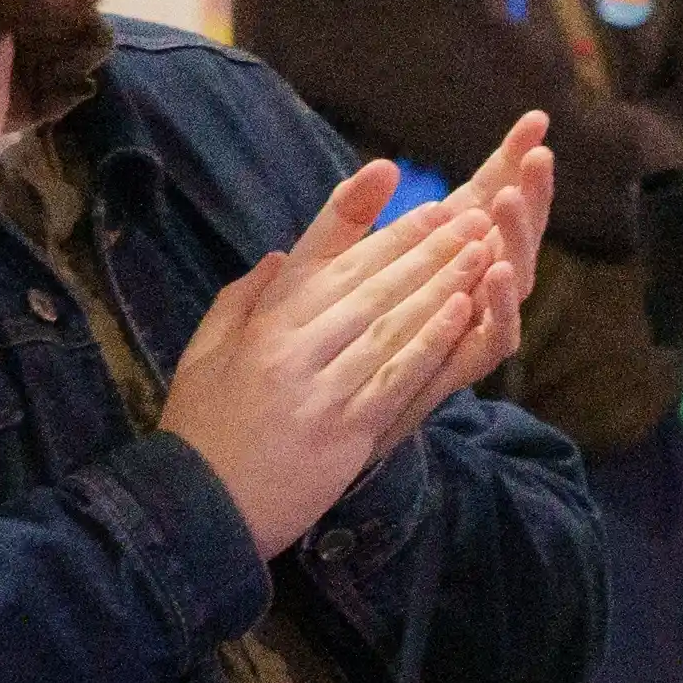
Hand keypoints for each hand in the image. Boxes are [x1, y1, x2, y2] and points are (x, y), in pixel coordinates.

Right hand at [159, 128, 534, 557]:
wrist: (200, 508)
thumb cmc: (201, 429)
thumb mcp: (204, 353)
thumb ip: (242, 299)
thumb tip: (281, 256)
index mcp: (263, 322)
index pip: (317, 253)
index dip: (358, 211)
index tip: (394, 174)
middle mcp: (292, 344)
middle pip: (369, 281)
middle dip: (423, 243)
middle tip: (468, 210)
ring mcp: (321, 385)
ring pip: (392, 320)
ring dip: (442, 280)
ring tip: (482, 247)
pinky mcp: (346, 427)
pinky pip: (397, 374)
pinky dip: (433, 338)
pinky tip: (464, 308)